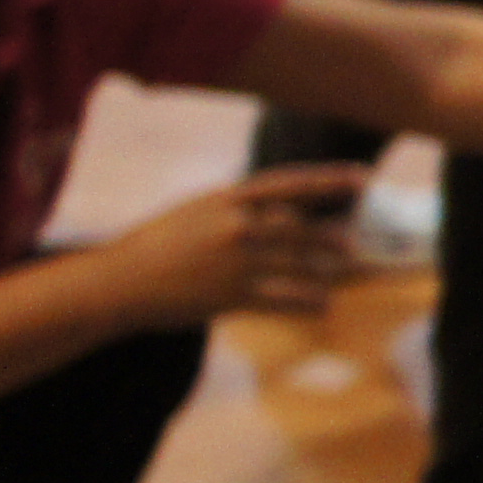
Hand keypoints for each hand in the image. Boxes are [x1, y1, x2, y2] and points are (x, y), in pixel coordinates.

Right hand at [104, 165, 372, 327]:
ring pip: (301, 263)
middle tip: (354, 243)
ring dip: (328, 272)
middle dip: (332, 237)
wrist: (121, 281)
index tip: (361, 178)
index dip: (329, 180)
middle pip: (302, 227)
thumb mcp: (197, 210)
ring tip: (344, 277)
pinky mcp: (234, 295)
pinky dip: (310, 301)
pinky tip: (324, 304)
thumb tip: (279, 209)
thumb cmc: (158, 244)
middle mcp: (238, 225)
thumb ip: (238, 207)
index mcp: (229, 198)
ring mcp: (237, 261)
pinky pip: (287, 297)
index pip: (290, 183)